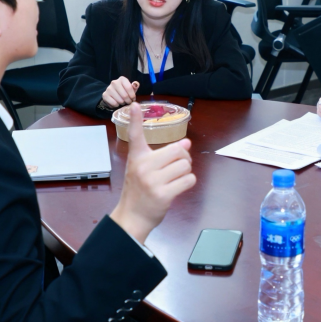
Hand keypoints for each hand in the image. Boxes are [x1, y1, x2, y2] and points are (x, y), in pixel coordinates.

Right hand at [102, 76, 139, 108]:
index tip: (133, 99)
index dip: (132, 95)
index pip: (129, 88)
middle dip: (128, 101)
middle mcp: (114, 82)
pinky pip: (114, 103)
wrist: (114, 96)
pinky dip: (117, 105)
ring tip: (122, 102)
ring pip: (119, 100)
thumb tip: (136, 84)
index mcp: (122, 79)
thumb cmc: (125, 92)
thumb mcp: (131, 89)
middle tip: (128, 102)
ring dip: (122, 103)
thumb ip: (135, 86)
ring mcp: (108, 88)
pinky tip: (117, 103)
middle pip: (124, 95)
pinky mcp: (105, 95)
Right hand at [110, 103, 195, 242]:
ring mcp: (152, 181)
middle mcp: (143, 167)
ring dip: (186, 171)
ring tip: (176, 178)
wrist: (132, 216)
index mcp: (137, 158)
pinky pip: (188, 180)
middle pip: (177, 150)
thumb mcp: (143, 169)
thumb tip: (187, 142)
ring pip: (185, 165)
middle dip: (184, 157)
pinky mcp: (163, 194)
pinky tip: (178, 187)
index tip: (135, 105)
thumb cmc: (139, 190)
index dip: (134, 119)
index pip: (135, 135)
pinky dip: (188, 182)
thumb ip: (162, 155)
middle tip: (179, 165)